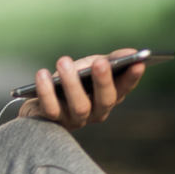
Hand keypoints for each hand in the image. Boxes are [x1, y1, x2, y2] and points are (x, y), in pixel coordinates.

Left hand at [18, 48, 145, 129]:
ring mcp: (75, 119)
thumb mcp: (88, 67)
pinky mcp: (53, 121)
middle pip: (105, 101)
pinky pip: (51, 109)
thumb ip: (109, 60)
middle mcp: (96, 112)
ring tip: (64, 61)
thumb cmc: (68, 82)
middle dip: (103, 81)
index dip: (132, 78)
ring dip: (72, 82)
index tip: (138, 63)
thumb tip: (132, 52)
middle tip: (99, 63)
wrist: (36, 104)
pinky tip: (42, 74)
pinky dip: (46, 91)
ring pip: (80, 106)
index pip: (124, 89)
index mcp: (107, 97)